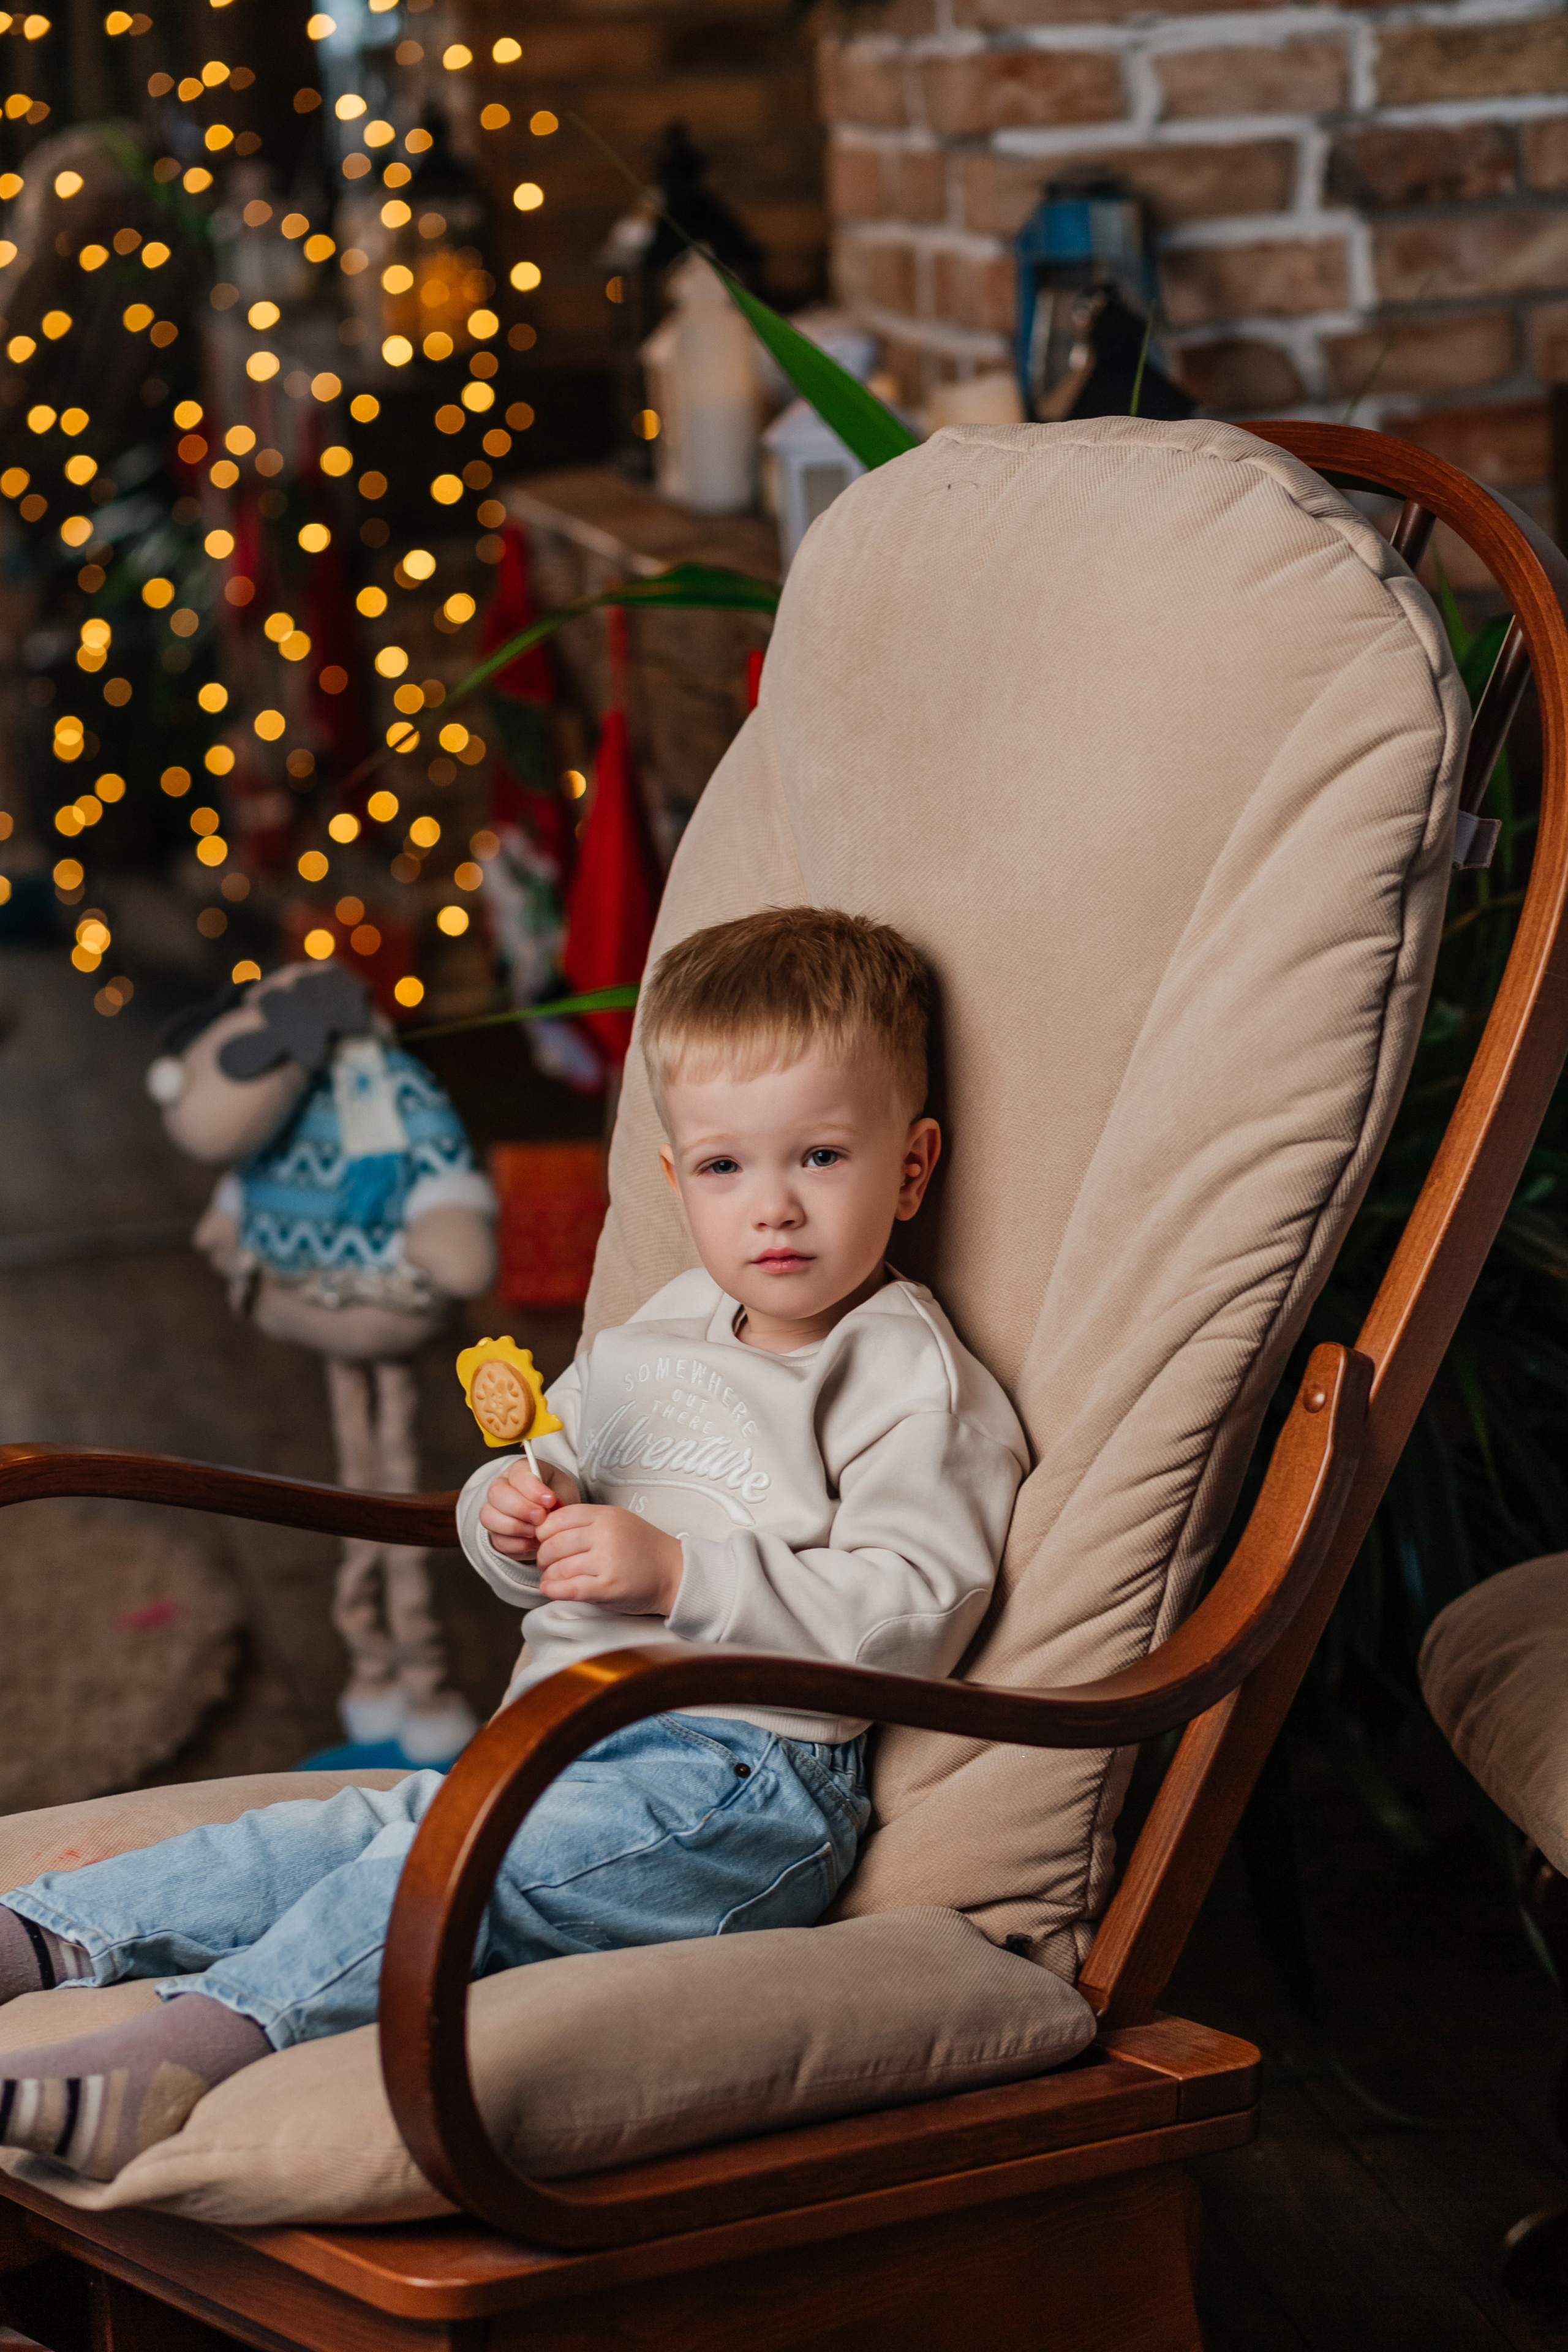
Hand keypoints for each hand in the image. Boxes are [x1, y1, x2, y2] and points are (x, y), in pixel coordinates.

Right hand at [478, 1463, 578, 1560]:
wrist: (555, 1518)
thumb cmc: (558, 1498)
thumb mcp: (563, 1490)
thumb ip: (557, 1495)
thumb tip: (549, 1507)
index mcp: (519, 1470)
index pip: (518, 1474)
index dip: (532, 1489)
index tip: (550, 1500)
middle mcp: (501, 1488)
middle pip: (496, 1494)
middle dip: (520, 1508)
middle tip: (541, 1517)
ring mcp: (494, 1511)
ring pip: (489, 1517)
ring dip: (515, 1527)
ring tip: (537, 1532)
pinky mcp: (496, 1534)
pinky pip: (498, 1540)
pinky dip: (517, 1544)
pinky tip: (534, 1542)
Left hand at [536, 1505, 683, 1614]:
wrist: (673, 1572)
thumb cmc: (642, 1548)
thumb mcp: (617, 1522)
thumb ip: (588, 1522)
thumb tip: (547, 1530)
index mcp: (606, 1516)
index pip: (560, 1518)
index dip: (545, 1531)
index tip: (544, 1540)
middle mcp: (606, 1535)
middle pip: (555, 1543)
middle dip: (543, 1556)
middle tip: (545, 1562)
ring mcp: (607, 1561)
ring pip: (559, 1568)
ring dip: (549, 1575)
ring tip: (550, 1578)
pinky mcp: (608, 1587)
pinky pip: (570, 1589)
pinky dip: (554, 1590)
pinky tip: (550, 1589)